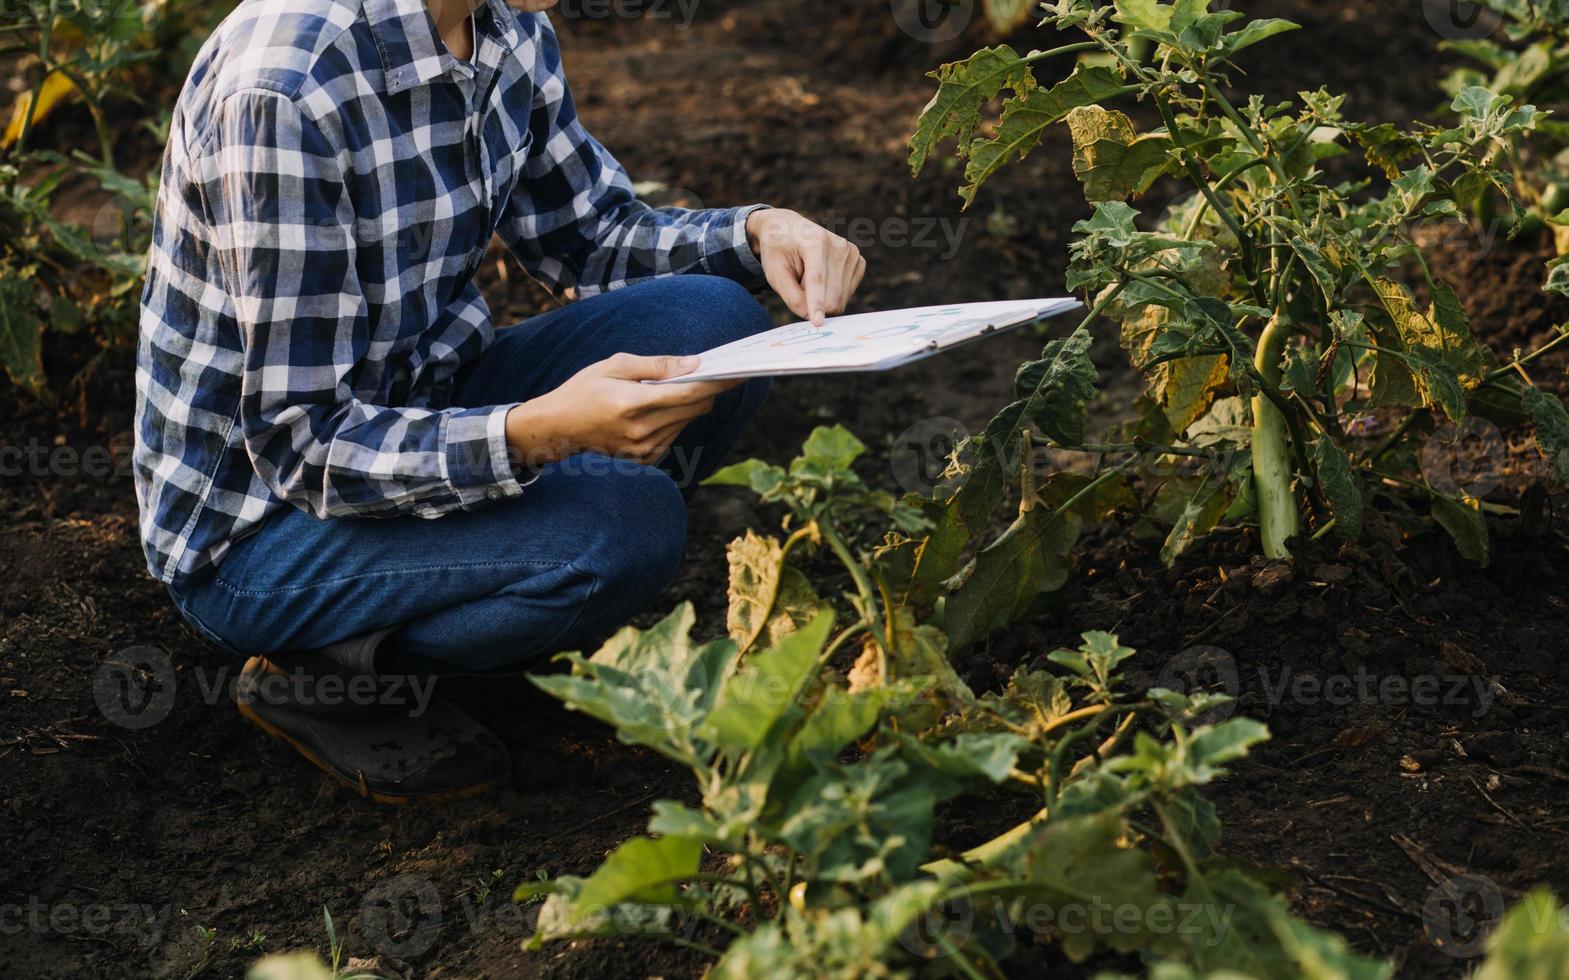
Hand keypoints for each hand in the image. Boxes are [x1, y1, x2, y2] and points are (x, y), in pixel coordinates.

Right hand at [506, 353, 739, 465]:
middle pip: (694, 409)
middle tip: (712, 372)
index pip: (688, 394)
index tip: (737, 372)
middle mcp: (641, 431)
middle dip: (706, 390)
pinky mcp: (644, 458)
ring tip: (674, 387)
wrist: (559, 428)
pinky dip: (674, 418)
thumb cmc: (585, 389)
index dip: (717, 382)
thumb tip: (694, 364)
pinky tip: (657, 408)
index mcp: (632, 405)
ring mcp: (643, 449)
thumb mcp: (615, 365)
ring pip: (687, 421)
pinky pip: (674, 434)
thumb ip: (656, 365)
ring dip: (688, 404)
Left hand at [746, 209, 865, 325]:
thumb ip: (791, 296)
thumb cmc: (779, 250)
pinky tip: (822, 278)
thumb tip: (810, 317)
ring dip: (822, 298)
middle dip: (813, 303)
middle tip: (798, 286)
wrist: (790, 228)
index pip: (817, 279)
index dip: (817, 303)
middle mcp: (839, 245)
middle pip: (832, 296)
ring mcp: (852, 253)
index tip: (817, 323)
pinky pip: (846, 295)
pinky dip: (831, 294)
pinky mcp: (859, 262)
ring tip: (809, 278)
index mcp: (815, 241)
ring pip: (840, 299)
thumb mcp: (774, 272)